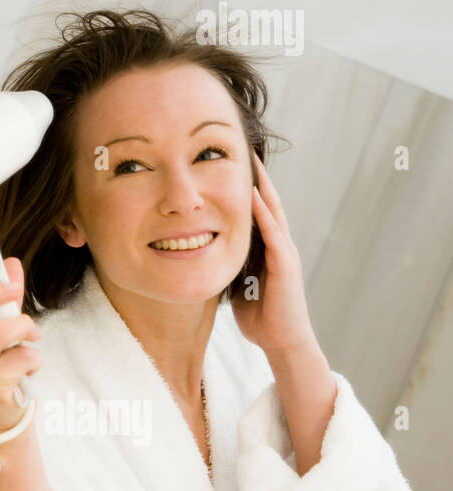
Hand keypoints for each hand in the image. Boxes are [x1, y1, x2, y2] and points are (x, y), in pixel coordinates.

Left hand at [231, 152, 319, 357]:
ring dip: (263, 187)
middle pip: (268, 202)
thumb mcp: (237, 282)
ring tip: (253, 161)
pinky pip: (273, 235)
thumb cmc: (259, 315)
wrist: (281, 342)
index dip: (249, 186)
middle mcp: (280, 245)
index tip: (234, 162)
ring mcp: (285, 254)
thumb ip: (227, 263)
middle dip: (258, 177)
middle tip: (247, 148)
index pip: (258, 209)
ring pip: (273, 212)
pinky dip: (263, 214)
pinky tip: (254, 197)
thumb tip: (204, 253)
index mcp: (268, 248)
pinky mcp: (285, 266)